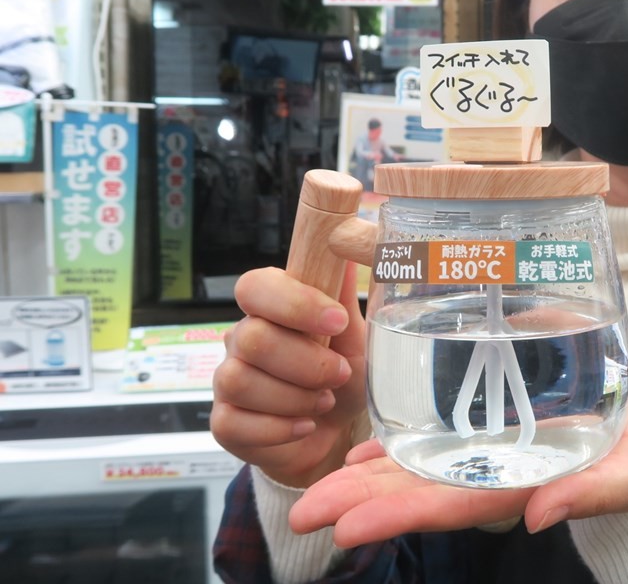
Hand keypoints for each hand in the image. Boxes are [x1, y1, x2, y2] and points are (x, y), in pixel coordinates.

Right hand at [210, 264, 366, 487]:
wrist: (336, 433)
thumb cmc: (343, 377)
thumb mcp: (355, 336)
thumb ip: (344, 295)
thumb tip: (346, 241)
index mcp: (270, 308)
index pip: (255, 286)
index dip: (294, 303)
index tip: (336, 322)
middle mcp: (240, 339)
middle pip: (252, 338)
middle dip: (307, 362)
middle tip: (340, 374)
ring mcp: (226, 381)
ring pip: (240, 381)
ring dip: (295, 397)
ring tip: (323, 401)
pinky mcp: (223, 422)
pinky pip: (236, 423)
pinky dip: (280, 428)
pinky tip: (304, 424)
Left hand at [289, 389, 627, 547]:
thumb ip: (593, 491)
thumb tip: (539, 515)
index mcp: (527, 489)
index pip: (451, 506)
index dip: (397, 517)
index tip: (343, 528)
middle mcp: (499, 474)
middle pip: (421, 491)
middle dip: (361, 502)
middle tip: (303, 512)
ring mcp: (495, 451)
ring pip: (421, 465)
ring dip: (368, 477)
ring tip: (317, 487)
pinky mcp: (500, 424)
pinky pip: (440, 435)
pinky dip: (402, 442)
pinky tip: (366, 446)